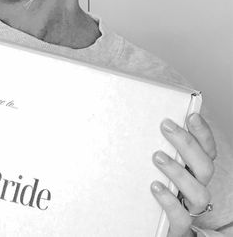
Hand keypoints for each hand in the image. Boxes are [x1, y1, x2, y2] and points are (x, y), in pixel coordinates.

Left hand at [150, 113, 215, 236]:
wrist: (145, 223)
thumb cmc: (147, 186)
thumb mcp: (150, 163)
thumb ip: (151, 145)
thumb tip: (135, 115)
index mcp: (193, 170)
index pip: (207, 150)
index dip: (203, 133)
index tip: (191, 115)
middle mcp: (196, 187)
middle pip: (205, 166)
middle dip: (186, 144)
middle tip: (165, 126)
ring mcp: (189, 207)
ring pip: (198, 192)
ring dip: (178, 171)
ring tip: (157, 156)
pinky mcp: (178, 226)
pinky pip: (181, 217)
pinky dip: (169, 201)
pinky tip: (155, 186)